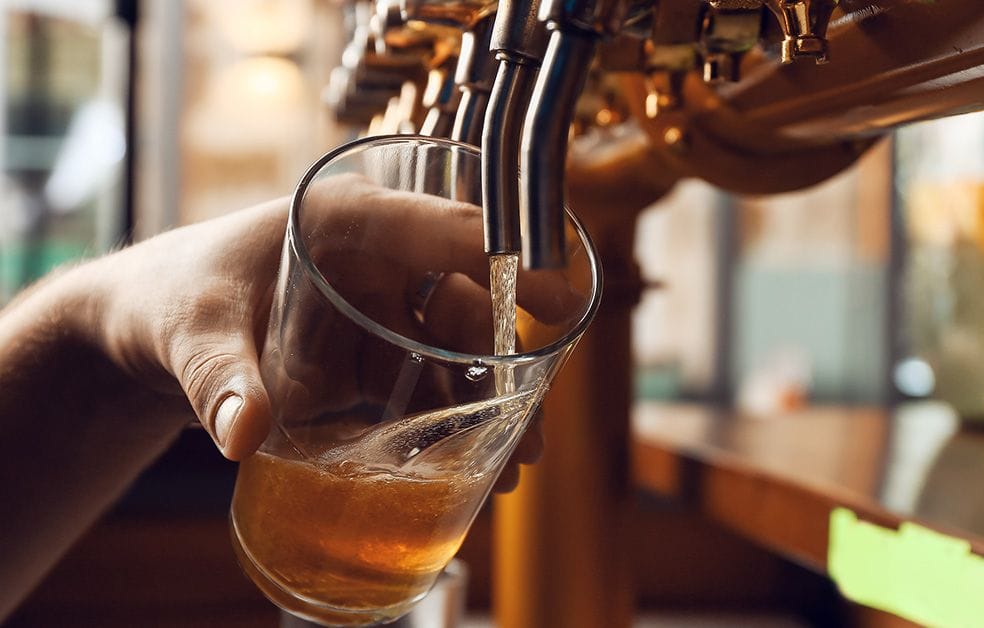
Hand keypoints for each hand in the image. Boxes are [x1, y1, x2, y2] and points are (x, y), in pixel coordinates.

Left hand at [83, 177, 577, 483]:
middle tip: (528, 434)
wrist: (141, 328)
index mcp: (347, 220)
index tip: (562, 301)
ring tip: (507, 471)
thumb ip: (217, 378)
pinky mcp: (369, 353)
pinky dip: (446, 425)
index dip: (513, 262)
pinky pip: (423, 385)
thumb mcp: (190, 331)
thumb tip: (245, 435)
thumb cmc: (168, 297)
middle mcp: (376, 261)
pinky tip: (463, 469)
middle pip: (465, 306)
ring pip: (453, 353)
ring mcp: (376, 309)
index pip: (447, 230)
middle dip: (504, 370)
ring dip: (483, 409)